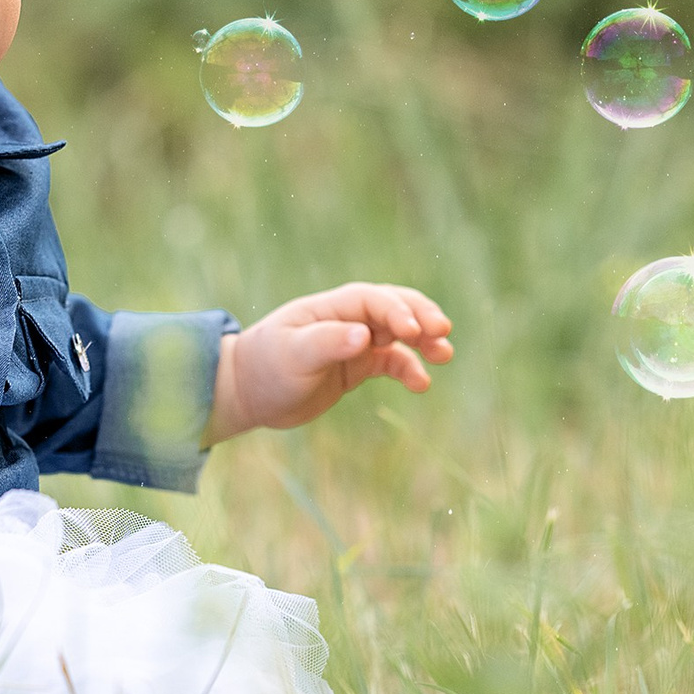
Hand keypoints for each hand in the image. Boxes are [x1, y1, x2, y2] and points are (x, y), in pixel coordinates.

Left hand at [204, 282, 454, 442]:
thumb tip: (364, 337)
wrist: (248, 392)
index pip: (372, 300)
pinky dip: (409, 369)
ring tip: (445, 355)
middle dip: (421, 315)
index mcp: (331, 307)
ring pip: (399, 334)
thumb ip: (327, 343)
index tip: (415, 332)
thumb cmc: (266, 367)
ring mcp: (354, 342)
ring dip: (423, 341)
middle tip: (443, 331)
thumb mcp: (292, 354)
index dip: (397, 311)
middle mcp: (346, 319)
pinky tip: (422, 383)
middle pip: (394, 307)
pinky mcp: (357, 366)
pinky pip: (392, 362)